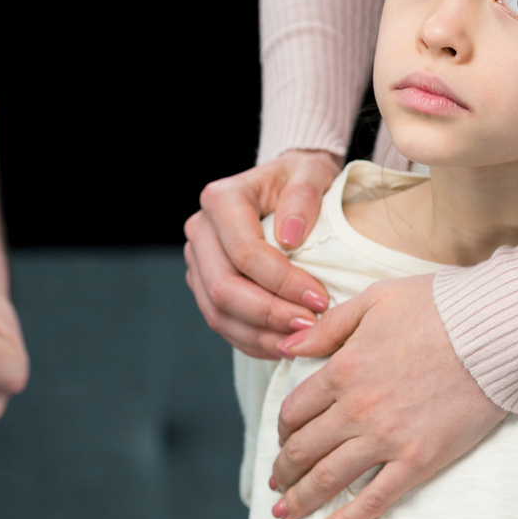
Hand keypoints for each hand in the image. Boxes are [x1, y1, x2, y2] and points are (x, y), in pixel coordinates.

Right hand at [184, 149, 342, 357]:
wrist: (284, 184)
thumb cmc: (300, 178)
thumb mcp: (311, 173)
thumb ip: (304, 197)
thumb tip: (289, 238)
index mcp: (221, 200)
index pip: (246, 253)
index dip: (283, 283)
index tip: (320, 299)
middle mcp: (200, 230)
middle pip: (224, 288)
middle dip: (270, 314)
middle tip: (310, 327)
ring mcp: (198, 260)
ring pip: (217, 312)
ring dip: (259, 335)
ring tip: (298, 342)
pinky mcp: (203, 283)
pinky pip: (221, 321)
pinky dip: (251, 339)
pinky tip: (282, 345)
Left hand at [268, 273, 505, 518]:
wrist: (499, 329)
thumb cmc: (441, 306)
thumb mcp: (375, 299)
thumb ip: (328, 327)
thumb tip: (287, 347)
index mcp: (343, 369)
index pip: (294, 411)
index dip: (282, 430)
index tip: (283, 439)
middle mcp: (356, 409)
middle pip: (302, 450)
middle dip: (283, 471)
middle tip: (276, 484)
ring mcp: (387, 438)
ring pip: (328, 479)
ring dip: (299, 499)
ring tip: (284, 512)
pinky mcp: (419, 460)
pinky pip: (374, 500)